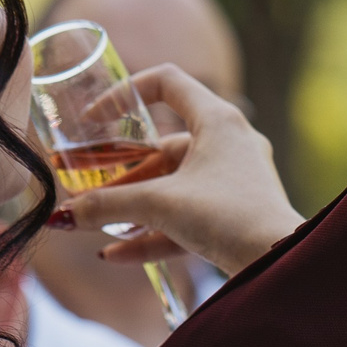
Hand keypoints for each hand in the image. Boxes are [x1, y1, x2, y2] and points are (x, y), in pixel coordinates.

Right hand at [56, 66, 303, 275]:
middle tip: (88, 192)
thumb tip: (65, 214)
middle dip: (122, 176)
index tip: (95, 120)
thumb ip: (108, 205)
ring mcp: (235, 179)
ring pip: (173, 187)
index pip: (167, 82)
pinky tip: (116, 254)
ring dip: (134, 207)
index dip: (125, 93)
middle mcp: (229, 143)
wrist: (280, 263)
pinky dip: (154, 231)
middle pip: (163, 149)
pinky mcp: (236, 213)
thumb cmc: (229, 217)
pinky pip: (186, 216)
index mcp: (217, 120)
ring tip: (96, 225)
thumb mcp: (160, 204)